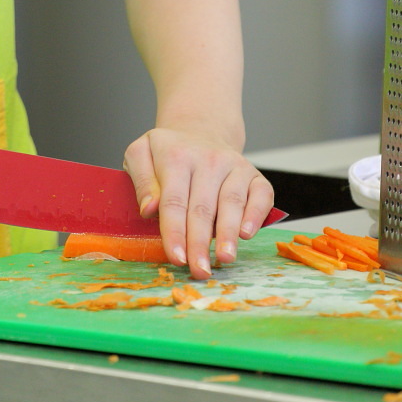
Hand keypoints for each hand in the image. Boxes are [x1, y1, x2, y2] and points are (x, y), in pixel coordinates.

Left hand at [123, 128, 274, 279]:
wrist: (199, 130)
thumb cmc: (167, 151)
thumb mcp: (140, 154)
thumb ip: (140, 180)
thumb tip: (149, 209)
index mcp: (176, 156)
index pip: (174, 201)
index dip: (175, 232)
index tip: (176, 258)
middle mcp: (208, 159)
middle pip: (202, 208)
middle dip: (200, 243)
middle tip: (199, 271)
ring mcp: (234, 165)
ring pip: (232, 203)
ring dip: (228, 234)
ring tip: (224, 259)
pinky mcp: (254, 174)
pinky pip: (261, 194)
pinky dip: (256, 214)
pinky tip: (247, 234)